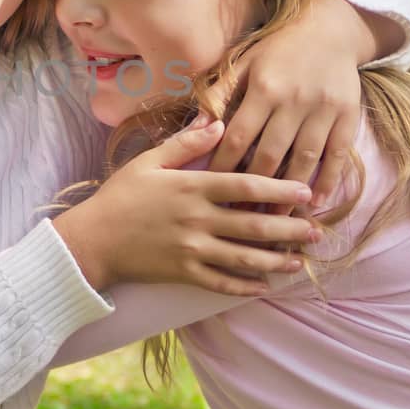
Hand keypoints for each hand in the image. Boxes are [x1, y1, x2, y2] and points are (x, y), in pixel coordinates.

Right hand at [53, 119, 316, 296]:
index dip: (279, 190)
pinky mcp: (183, 273)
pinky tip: (264, 286)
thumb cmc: (120, 196)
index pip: (245, 187)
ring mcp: (191, 250)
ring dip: (276, 261)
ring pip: (244, 258)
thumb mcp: (148, 161)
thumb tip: (217, 122)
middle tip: (318, 232)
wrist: (91, 240)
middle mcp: (197, 220)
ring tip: (301, 262)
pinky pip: (220, 283)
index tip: (306, 192)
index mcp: (191, 188)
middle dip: (290, 229)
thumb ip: (185, 142)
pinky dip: (244, 286)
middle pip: (254, 226)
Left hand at [212, 0, 378, 207]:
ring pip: (304, 160)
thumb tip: (195, 129)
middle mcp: (294, 100)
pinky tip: (314, 202)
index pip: (238, 136)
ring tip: (274, 220)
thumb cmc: (276, 49)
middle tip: (239, 217)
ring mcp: (324, 109)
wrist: (330, 28)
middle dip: (253, 190)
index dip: (223, 166)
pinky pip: (337, 155)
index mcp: (263, 86)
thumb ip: (218, 94)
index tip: (210, 191)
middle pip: (270, 155)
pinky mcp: (348, 115)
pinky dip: (327, 181)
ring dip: (289, 193)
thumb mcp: (243, 62)